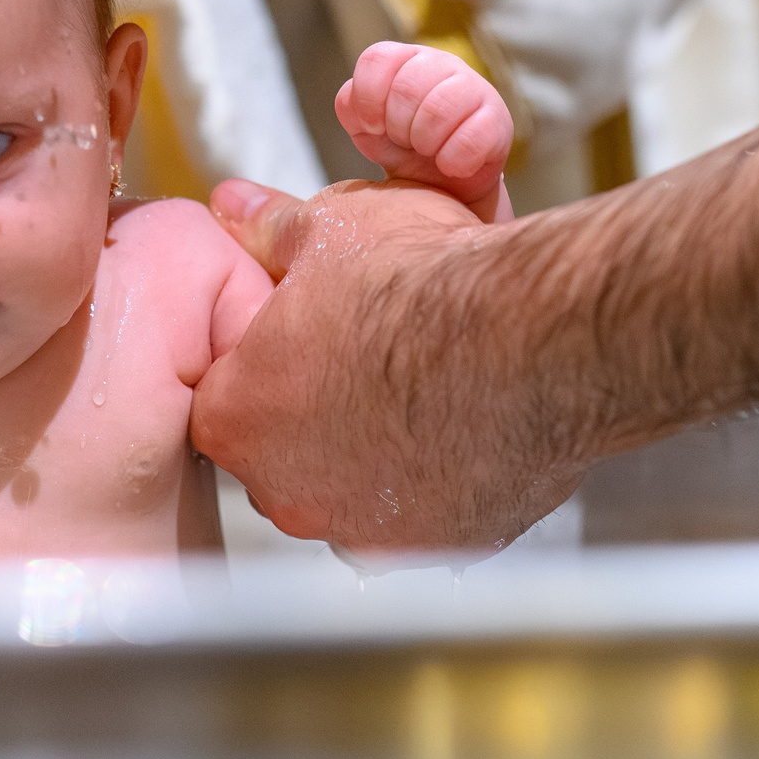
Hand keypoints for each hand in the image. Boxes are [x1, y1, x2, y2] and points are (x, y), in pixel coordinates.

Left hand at [193, 178, 584, 552]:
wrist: (534, 335)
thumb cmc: (432, 286)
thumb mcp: (335, 227)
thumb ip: (272, 231)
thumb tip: (242, 212)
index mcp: (240, 414)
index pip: (225, 397)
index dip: (269, 362)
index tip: (305, 339)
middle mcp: (286, 488)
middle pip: (280, 454)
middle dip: (314, 413)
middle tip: (365, 360)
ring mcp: (359, 526)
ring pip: (347, 493)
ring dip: (372, 454)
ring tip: (421, 392)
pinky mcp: (432, 546)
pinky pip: (419, 517)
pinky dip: (434, 482)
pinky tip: (463, 430)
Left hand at [336, 41, 515, 222]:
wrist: (446, 187)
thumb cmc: (406, 149)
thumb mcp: (369, 130)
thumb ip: (352, 109)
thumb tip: (354, 103)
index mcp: (405, 59)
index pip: (377, 58)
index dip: (368, 99)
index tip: (374, 126)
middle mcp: (441, 64)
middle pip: (406, 87)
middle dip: (398, 127)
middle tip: (407, 142)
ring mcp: (474, 87)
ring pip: (438, 108)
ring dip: (425, 142)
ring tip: (429, 151)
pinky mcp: (498, 119)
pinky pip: (469, 138)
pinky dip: (452, 160)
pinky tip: (451, 164)